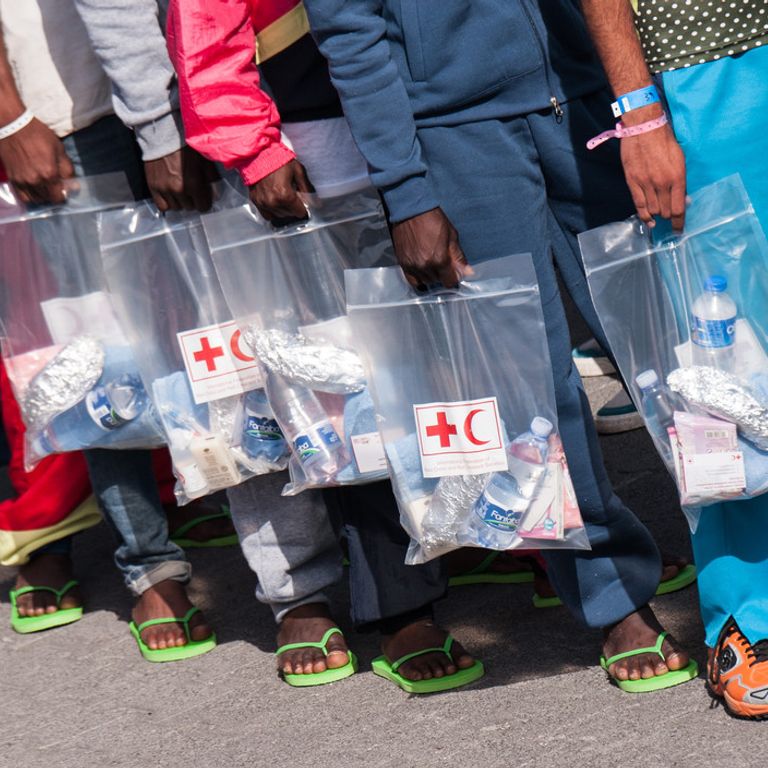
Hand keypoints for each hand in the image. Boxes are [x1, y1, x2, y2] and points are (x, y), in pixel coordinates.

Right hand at [0, 118, 73, 203]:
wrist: (13, 127)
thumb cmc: (38, 135)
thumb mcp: (59, 149)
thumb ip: (68, 170)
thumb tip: (74, 186)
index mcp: (49, 174)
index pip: (59, 198)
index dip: (64, 196)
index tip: (65, 191)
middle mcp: (36, 181)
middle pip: (48, 200)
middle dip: (54, 197)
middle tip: (56, 189)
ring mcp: (23, 182)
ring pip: (36, 200)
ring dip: (43, 197)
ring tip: (46, 189)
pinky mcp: (13, 179)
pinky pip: (23, 197)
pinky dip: (30, 197)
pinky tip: (35, 190)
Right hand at [144, 146, 216, 211]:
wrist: (163, 135)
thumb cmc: (185, 146)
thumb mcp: (205, 160)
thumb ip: (212, 179)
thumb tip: (215, 195)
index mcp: (193, 184)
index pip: (203, 206)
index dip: (205, 202)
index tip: (203, 197)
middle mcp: (178, 189)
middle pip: (190, 207)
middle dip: (193, 201)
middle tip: (192, 190)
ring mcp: (164, 189)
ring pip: (176, 208)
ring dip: (180, 202)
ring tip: (181, 191)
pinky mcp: (153, 187)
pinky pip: (162, 206)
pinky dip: (167, 203)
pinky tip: (171, 195)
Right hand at [248, 160, 311, 221]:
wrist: (259, 154)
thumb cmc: (279, 160)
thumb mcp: (298, 171)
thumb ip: (307, 189)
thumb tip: (316, 203)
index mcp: (285, 195)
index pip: (300, 213)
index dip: (303, 207)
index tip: (302, 201)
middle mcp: (273, 202)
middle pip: (290, 215)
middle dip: (294, 207)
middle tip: (293, 195)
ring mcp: (263, 203)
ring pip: (279, 216)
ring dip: (284, 209)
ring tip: (283, 196)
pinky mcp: (256, 202)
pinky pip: (268, 215)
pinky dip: (273, 211)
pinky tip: (275, 201)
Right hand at [391, 207, 470, 287]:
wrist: (411, 211)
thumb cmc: (432, 219)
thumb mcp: (452, 235)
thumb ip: (458, 257)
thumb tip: (467, 271)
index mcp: (439, 260)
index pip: (450, 282)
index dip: (454, 278)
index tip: (454, 272)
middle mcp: (425, 266)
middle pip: (438, 281)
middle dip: (443, 274)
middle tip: (443, 262)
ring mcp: (412, 266)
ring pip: (426, 281)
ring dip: (431, 275)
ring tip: (432, 263)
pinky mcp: (403, 264)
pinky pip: (412, 280)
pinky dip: (419, 278)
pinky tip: (422, 270)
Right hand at [620, 116, 686, 231]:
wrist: (644, 128)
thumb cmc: (664, 140)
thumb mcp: (679, 159)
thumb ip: (679, 180)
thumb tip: (681, 198)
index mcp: (677, 177)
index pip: (678, 208)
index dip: (678, 222)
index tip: (678, 230)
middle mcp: (662, 183)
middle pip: (665, 211)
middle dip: (667, 217)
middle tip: (668, 218)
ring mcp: (646, 183)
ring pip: (652, 210)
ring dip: (656, 216)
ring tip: (657, 218)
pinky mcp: (633, 182)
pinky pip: (639, 204)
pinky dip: (643, 215)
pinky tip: (647, 220)